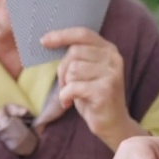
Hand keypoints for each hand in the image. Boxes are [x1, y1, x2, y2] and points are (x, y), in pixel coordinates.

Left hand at [44, 27, 138, 148]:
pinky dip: (65, 96)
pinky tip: (69, 103)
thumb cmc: (93, 97)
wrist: (113, 124)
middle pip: (74, 52)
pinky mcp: (106, 90)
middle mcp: (113, 58)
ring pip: (73, 69)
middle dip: (63, 70)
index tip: (44, 41)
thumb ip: (77, 56)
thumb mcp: (86, 71)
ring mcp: (111, 74)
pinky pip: (73, 86)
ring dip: (66, 84)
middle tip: (65, 85)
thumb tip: (48, 40)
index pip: (83, 34)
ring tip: (73, 94)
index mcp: (109, 50)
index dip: (62, 35)